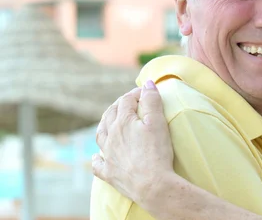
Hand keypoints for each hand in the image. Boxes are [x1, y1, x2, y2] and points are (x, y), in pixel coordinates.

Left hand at [92, 80, 173, 207]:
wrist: (152, 185)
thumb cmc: (157, 152)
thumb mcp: (158, 122)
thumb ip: (152, 101)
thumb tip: (148, 84)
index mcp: (123, 122)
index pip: (126, 101)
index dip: (135, 94)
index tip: (146, 92)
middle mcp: (111, 137)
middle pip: (110, 115)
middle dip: (119, 105)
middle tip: (129, 102)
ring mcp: (108, 155)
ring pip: (100, 135)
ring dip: (104, 125)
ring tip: (109, 121)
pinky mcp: (109, 172)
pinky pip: (97, 163)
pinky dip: (96, 157)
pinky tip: (96, 155)